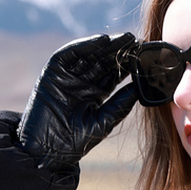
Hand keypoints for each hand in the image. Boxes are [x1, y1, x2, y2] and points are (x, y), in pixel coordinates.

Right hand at [18, 32, 137, 180]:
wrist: (46, 151)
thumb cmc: (74, 142)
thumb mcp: (103, 122)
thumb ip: (120, 105)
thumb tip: (139, 89)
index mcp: (96, 94)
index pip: (114, 74)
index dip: (128, 65)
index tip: (144, 56)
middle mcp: (82, 82)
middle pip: (103, 61)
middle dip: (119, 51)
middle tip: (136, 40)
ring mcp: (67, 76)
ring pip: (89, 54)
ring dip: (106, 45)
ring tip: (124, 38)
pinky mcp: (53, 72)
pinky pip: (69, 54)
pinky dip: (84, 45)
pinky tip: (102, 40)